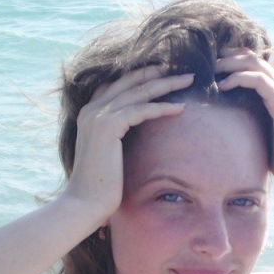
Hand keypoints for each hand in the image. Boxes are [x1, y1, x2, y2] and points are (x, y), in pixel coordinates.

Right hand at [65, 67, 193, 220]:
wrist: (85, 202)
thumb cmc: (99, 186)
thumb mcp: (108, 154)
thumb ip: (117, 138)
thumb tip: (137, 135)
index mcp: (89, 113)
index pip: (117, 85)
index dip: (140, 76)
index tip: (163, 73)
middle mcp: (91, 109)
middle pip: (129, 82)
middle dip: (157, 73)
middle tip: (181, 71)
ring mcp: (98, 116)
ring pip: (138, 92)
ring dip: (166, 84)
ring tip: (188, 80)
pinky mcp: (108, 127)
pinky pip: (141, 110)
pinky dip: (162, 107)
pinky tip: (181, 108)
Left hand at [216, 50, 273, 194]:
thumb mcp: (258, 130)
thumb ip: (248, 116)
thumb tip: (222, 116)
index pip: (254, 62)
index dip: (232, 58)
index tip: (212, 65)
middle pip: (252, 58)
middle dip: (228, 57)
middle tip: (208, 63)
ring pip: (255, 64)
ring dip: (231, 64)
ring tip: (212, 71)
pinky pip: (259, 81)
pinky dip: (239, 78)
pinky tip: (223, 86)